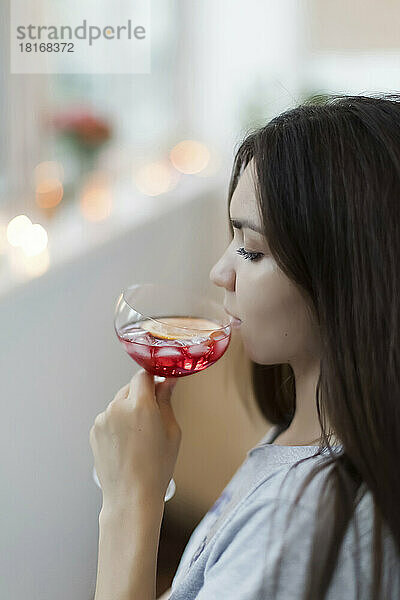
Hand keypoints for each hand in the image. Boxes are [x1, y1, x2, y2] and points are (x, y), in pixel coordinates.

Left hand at [89, 369, 180, 508]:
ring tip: (139, 437)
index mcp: (140, 406)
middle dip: (142, 396)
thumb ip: (166, 400)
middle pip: (130, 388)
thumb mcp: (172, 432)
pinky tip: (127, 444)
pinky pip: (109, 417)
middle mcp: (117, 408)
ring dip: (128, 410)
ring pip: (119, 403)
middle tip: (153, 417)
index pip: (144, 376)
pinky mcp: (94, 431)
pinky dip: (117, 423)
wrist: (131, 497)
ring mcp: (102, 419)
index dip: (153, 379)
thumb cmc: (156, 468)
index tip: (160, 385)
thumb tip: (168, 381)